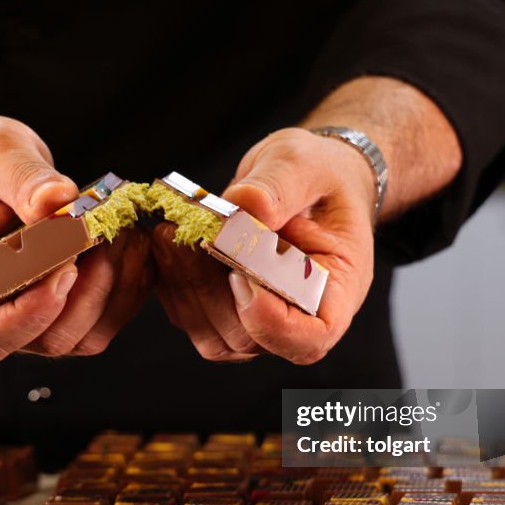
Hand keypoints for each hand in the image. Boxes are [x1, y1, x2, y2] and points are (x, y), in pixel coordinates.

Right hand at [0, 115, 151, 360]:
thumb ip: (19, 176)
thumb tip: (60, 200)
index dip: (29, 314)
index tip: (66, 266)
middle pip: (46, 339)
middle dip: (87, 291)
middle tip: (107, 234)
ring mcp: (33, 318)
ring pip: (85, 336)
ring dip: (115, 288)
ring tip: (123, 232)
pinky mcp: (68, 309)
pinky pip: (107, 318)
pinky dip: (129, 285)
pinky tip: (133, 243)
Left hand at [152, 127, 375, 364]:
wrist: (306, 179)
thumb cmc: (321, 176)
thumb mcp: (306, 165)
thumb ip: (280, 185)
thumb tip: (245, 205)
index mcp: (336, 289)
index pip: (311, 338)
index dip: (271, 322)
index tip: (239, 276)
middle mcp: (300, 314)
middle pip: (252, 339)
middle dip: (211, 291)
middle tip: (183, 237)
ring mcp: (261, 318)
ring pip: (215, 335)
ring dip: (185, 288)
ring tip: (170, 235)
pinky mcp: (227, 308)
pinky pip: (194, 318)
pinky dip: (174, 285)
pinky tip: (168, 244)